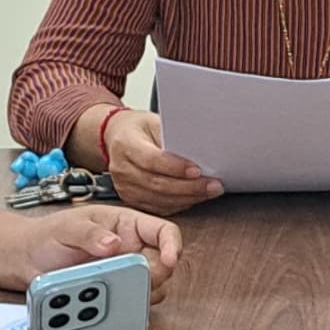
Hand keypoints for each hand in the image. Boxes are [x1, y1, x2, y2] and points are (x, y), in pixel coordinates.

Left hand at [8, 201, 183, 296]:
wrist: (27, 258)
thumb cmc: (47, 236)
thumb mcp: (66, 228)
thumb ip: (89, 234)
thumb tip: (113, 243)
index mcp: (126, 225)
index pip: (163, 231)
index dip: (172, 245)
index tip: (170, 260)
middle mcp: (131, 249)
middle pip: (162, 264)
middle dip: (155, 275)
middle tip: (135, 282)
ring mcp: (125, 273)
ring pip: (152, 288)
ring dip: (139, 293)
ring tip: (110, 292)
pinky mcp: (115, 294)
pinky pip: (132, 303)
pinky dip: (126, 307)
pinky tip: (106, 306)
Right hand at [91, 107, 221, 215]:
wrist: (117, 138)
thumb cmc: (138, 129)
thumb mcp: (154, 122)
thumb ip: (171, 136)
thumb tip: (198, 149)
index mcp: (126, 145)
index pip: (151, 160)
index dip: (175, 167)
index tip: (197, 170)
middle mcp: (122, 168)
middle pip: (157, 183)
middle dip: (189, 187)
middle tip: (212, 185)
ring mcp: (124, 186)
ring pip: (159, 199)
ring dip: (188, 198)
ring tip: (209, 192)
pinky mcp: (130, 198)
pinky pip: (157, 207)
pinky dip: (179, 204)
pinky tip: (194, 198)